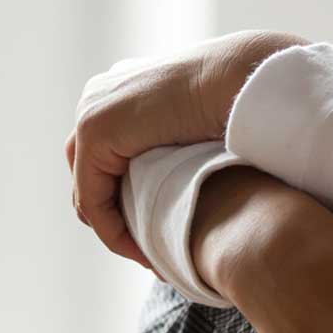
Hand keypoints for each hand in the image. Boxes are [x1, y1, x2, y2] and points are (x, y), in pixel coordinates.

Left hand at [65, 31, 305, 264]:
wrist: (244, 76)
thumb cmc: (241, 98)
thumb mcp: (200, 122)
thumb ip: (182, 139)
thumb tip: (192, 166)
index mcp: (121, 88)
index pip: (108, 158)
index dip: (129, 202)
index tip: (162, 234)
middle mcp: (98, 96)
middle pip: (92, 175)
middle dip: (118, 217)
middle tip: (153, 251)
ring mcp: (92, 111)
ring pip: (89, 191)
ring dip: (115, 229)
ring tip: (150, 256)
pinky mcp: (96, 132)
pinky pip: (92, 199)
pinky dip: (114, 231)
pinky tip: (145, 252)